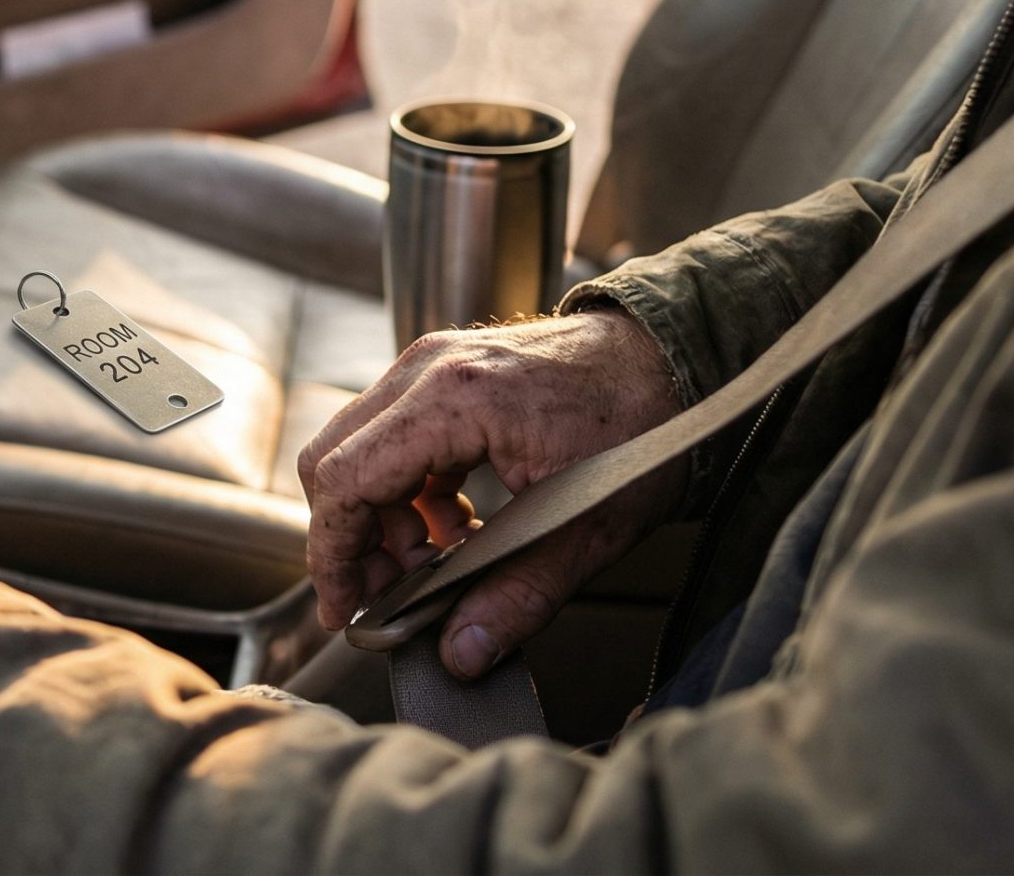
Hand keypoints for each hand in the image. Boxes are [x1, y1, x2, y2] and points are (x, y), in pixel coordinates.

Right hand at [297, 309, 681, 677]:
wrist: (679, 360)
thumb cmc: (644, 425)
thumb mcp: (589, 529)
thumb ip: (519, 597)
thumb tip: (461, 654)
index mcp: (454, 399)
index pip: (347, 479)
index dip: (334, 554)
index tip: (345, 609)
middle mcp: (429, 370)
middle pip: (334, 460)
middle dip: (350, 540)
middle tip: (387, 598)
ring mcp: (433, 364)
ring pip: (358, 448)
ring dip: (379, 517)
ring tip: (431, 567)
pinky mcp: (445, 373)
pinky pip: (392, 436)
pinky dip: (404, 490)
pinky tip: (452, 529)